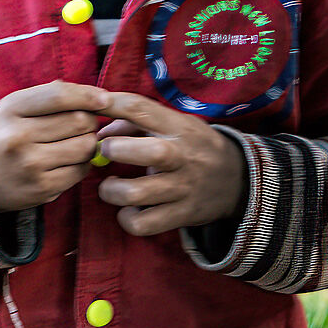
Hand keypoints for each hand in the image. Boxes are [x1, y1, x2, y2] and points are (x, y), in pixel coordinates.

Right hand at [0, 82, 109, 212]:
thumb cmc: (8, 134)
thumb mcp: (17, 107)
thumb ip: (53, 95)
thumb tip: (98, 96)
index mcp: (10, 110)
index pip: (59, 96)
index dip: (88, 95)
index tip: (105, 99)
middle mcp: (16, 137)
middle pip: (80, 120)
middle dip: (89, 121)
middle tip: (78, 126)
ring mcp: (29, 165)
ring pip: (86, 146)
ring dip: (87, 143)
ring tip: (71, 143)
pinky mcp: (41, 188)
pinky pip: (82, 170)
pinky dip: (81, 164)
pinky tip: (65, 162)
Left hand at [93, 93, 247, 236]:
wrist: (237, 179)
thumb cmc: (194, 147)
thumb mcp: (176, 125)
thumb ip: (137, 123)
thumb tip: (100, 134)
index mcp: (180, 127)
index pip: (141, 109)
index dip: (109, 104)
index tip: (90, 104)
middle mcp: (183, 156)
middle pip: (147, 152)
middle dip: (114, 149)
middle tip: (105, 152)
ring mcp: (183, 188)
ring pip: (136, 193)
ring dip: (112, 190)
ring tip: (111, 187)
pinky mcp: (181, 215)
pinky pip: (143, 224)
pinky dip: (127, 219)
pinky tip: (128, 209)